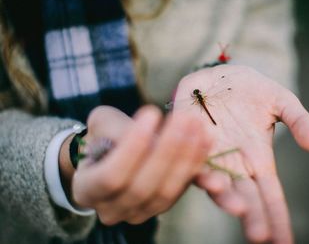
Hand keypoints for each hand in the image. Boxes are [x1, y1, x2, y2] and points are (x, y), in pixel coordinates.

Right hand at [67, 105, 210, 224]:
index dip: (133, 145)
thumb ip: (120, 129)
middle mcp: (111, 209)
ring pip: (166, 192)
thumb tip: (154, 134)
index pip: (111, 175)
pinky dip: (195, 165)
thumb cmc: (103, 136)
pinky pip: (181, 190)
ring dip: (186, 157)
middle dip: (167, 149)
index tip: (151, 112)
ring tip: (198, 127)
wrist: (112, 154)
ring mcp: (138, 213)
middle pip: (143, 187)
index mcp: (86, 189)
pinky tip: (205, 140)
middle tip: (184, 118)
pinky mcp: (162, 207)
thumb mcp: (102, 124)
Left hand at [172, 65, 308, 243]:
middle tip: (259, 236)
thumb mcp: (281, 100)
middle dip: (253, 217)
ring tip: (236, 207)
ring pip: (216, 183)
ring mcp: (210, 154)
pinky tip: (206, 178)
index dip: (278, 218)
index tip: (285, 242)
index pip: (270, 195)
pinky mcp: (188, 140)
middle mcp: (233, 164)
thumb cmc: (252, 92)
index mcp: (258, 159)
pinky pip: (192, 159)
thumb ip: (298, 119)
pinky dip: (198, 169)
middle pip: (245, 197)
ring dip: (225, 196)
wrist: (220, 76)